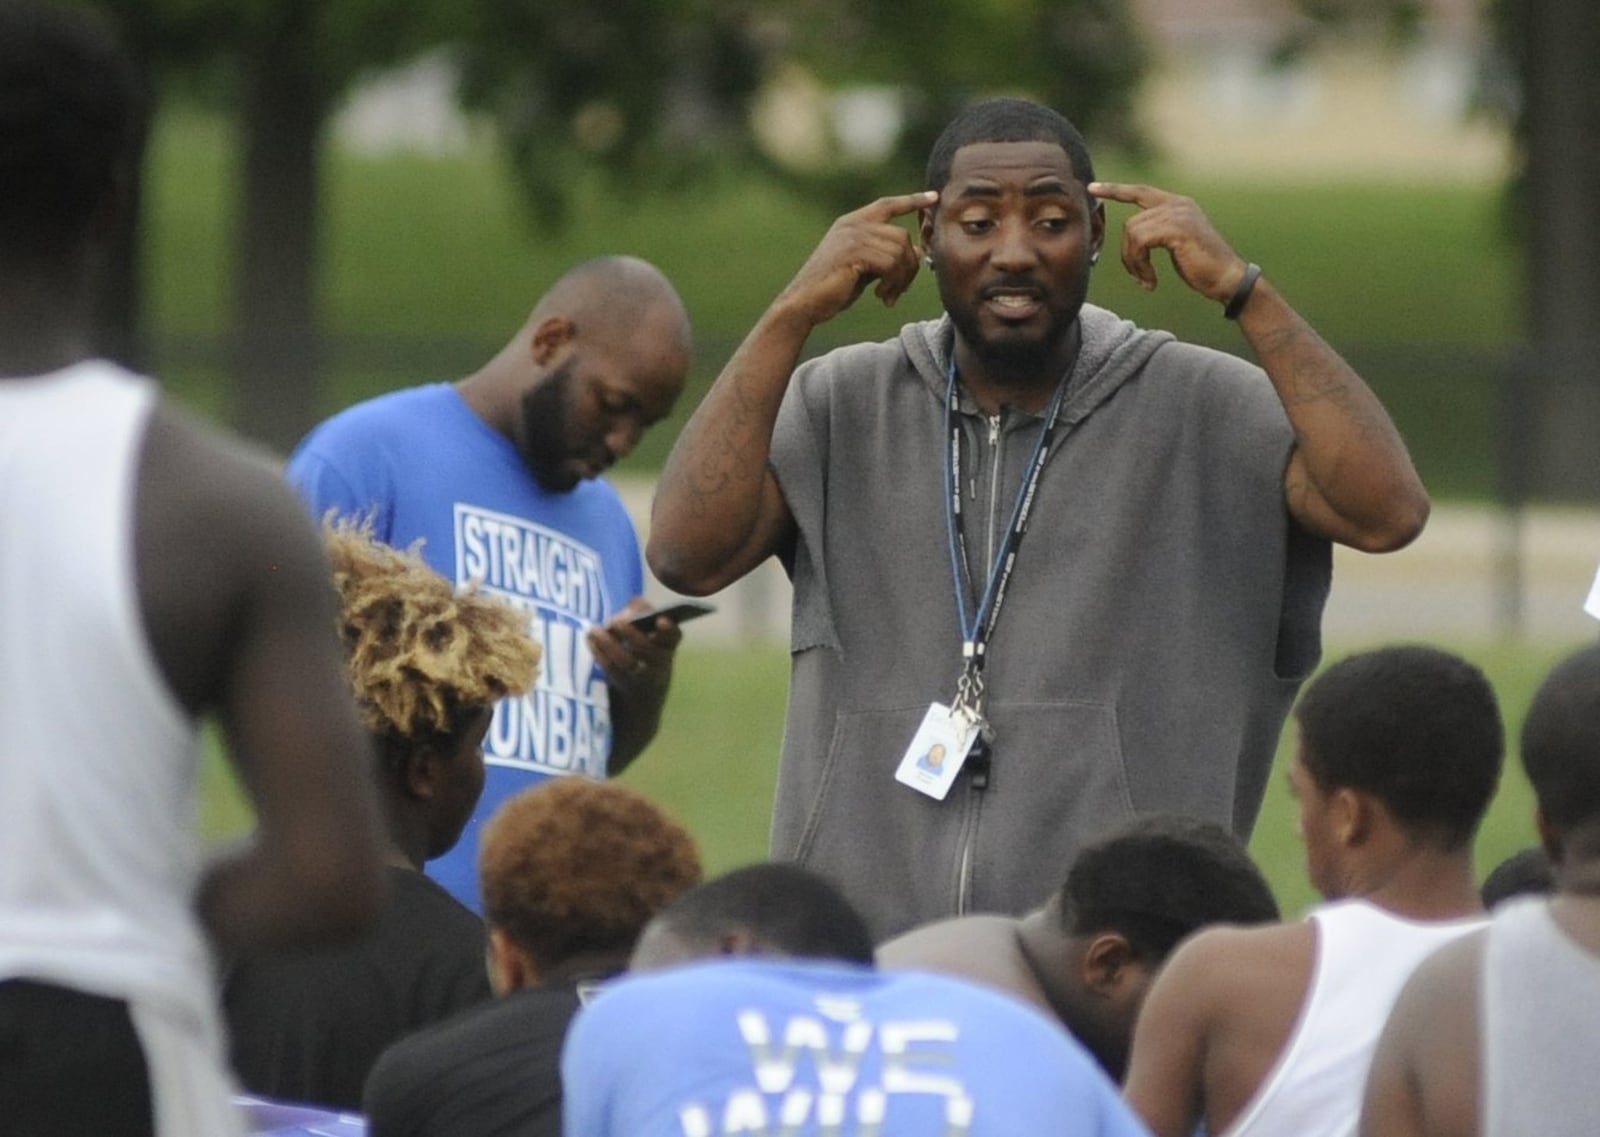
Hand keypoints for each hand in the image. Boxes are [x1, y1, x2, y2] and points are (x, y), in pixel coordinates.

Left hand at [588, 597, 680, 692]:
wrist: (645, 691)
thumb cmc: (647, 650)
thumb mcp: (651, 632)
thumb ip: (642, 613)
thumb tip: (631, 606)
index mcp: (668, 644)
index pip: (673, 635)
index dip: (668, 628)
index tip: (659, 620)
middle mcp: (659, 661)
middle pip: (647, 648)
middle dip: (630, 633)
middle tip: (614, 620)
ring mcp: (642, 675)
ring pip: (627, 662)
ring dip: (609, 644)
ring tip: (595, 630)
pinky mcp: (624, 683)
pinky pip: (611, 668)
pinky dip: (599, 652)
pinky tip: (590, 639)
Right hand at [775, 190, 938, 327]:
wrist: (803, 303)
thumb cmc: (832, 289)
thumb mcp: (862, 267)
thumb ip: (883, 255)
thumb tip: (915, 254)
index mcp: (852, 223)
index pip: (887, 204)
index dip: (911, 200)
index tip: (934, 196)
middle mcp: (853, 224)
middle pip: (902, 235)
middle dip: (909, 266)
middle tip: (900, 291)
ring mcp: (852, 237)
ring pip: (899, 250)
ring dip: (901, 279)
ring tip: (889, 296)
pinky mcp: (853, 253)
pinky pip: (890, 263)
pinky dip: (892, 283)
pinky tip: (881, 297)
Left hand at [1089, 181, 1252, 303]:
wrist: (1228, 279)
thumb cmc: (1202, 267)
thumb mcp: (1175, 244)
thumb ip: (1156, 233)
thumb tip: (1132, 236)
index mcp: (1177, 204)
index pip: (1140, 191)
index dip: (1115, 190)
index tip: (1093, 188)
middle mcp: (1178, 204)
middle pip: (1131, 223)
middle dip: (1127, 254)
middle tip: (1137, 277)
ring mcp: (1178, 214)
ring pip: (1133, 233)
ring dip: (1134, 262)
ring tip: (1146, 280)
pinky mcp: (1177, 229)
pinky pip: (1141, 242)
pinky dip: (1140, 265)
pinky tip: (1151, 281)